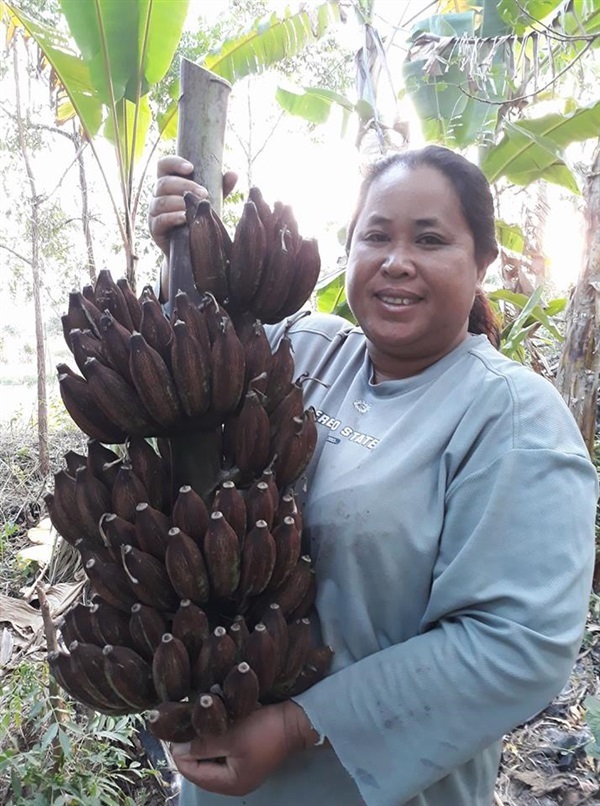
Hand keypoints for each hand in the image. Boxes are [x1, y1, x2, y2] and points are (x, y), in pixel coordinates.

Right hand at [149, 155, 237, 256]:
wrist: (190, 249)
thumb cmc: (198, 219)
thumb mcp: (209, 201)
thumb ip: (220, 188)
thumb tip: (233, 174)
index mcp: (169, 184)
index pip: (164, 165)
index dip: (174, 163)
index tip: (190, 167)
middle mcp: (158, 195)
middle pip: (163, 183)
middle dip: (184, 186)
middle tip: (203, 193)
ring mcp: (154, 212)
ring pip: (161, 201)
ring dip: (178, 202)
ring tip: (195, 206)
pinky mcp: (155, 229)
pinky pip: (159, 220)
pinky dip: (172, 218)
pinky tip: (184, 218)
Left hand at [171, 700, 317, 796]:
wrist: (296, 721)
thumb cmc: (264, 730)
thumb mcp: (232, 736)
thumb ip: (203, 745)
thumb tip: (178, 748)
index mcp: (229, 784)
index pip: (191, 772)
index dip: (180, 751)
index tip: (175, 727)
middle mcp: (233, 782)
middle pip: (199, 767)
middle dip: (192, 745)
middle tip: (185, 721)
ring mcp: (240, 769)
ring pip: (210, 757)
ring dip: (204, 739)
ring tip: (198, 719)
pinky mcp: (246, 756)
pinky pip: (222, 750)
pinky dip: (216, 737)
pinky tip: (214, 722)